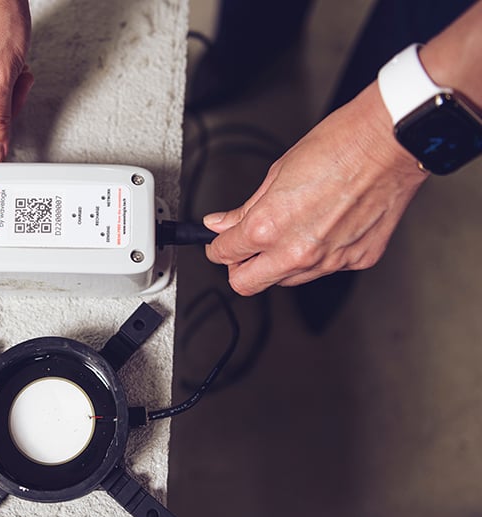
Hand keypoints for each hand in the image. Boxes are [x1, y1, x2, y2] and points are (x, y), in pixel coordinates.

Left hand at [203, 84, 428, 295]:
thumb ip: (246, 209)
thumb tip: (221, 224)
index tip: (218, 243)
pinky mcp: (356, 261)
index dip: (217, 247)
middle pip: (247, 284)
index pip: (225, 255)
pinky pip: (323, 269)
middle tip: (242, 251)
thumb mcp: (276, 174)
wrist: (388, 143)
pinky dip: (316, 255)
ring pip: (286, 280)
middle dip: (239, 268)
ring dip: (278, 263)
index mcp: (268, 227)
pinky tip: (324, 228)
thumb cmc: (337, 147)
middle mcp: (296, 252)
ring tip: (289, 232)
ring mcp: (328, 261)